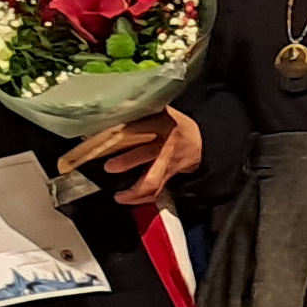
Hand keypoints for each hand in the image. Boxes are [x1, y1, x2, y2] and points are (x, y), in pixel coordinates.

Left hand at [77, 107, 203, 207]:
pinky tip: (128, 200)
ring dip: (133, 191)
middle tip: (109, 167)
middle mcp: (165, 145)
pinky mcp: (168, 176)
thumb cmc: (177, 126)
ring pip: (151, 181)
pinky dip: (141, 199)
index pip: (142, 126)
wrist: (200, 142)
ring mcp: (168, 164)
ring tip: (118, 196)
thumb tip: (119, 106)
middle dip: (126, 162)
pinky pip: (155, 191)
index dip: (125, 131)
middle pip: (145, 155)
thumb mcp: (164, 112)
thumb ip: (144, 110)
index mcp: (163, 124)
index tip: (106, 134)